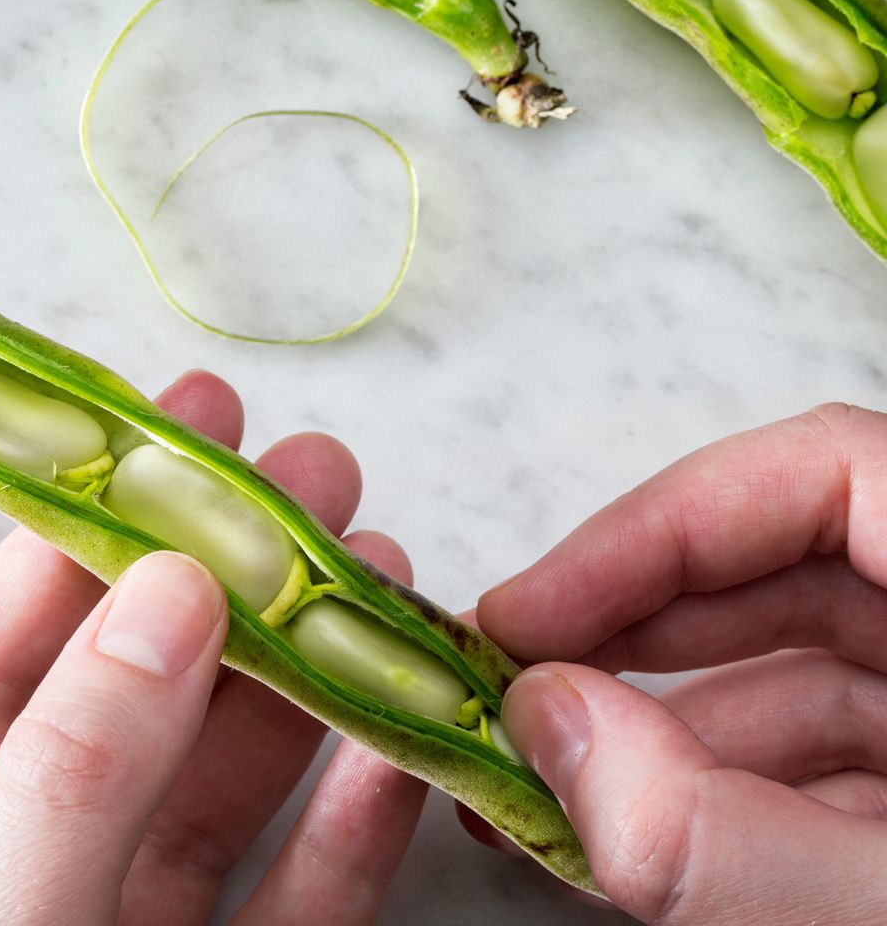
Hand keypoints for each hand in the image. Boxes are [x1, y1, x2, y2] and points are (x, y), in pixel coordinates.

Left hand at [0, 370, 424, 924]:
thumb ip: (71, 777)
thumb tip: (174, 595)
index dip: (80, 538)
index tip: (171, 436)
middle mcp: (26, 877)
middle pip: (137, 697)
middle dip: (228, 578)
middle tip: (304, 475)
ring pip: (229, 784)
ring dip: (312, 677)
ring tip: (376, 572)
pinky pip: (304, 902)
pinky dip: (357, 821)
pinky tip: (400, 739)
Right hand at [478, 404, 886, 924]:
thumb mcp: (881, 914)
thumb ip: (716, 833)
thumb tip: (545, 721)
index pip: (823, 470)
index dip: (658, 525)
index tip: (530, 613)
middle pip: (781, 570)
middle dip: (627, 634)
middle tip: (501, 685)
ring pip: (788, 673)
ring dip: (652, 733)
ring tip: (533, 783)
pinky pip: (816, 754)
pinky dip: (713, 791)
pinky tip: (618, 831)